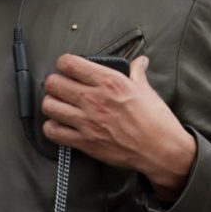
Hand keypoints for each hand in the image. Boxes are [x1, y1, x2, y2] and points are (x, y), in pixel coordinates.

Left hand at [42, 54, 196, 200]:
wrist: (162, 150)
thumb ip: (136, 72)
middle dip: (55, 83)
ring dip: (51, 104)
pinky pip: (52, 131)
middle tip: (62, 87)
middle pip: (52, 83)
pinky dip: (52, 127)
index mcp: (109, 81)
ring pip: (48, 105)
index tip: (68, 68)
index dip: (64, 64)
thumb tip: (139, 61)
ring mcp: (87, 121)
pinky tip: (60, 124)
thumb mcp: (146, 89)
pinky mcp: (85, 142)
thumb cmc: (156, 120)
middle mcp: (94, 99)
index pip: (68, 63)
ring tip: (59, 105)